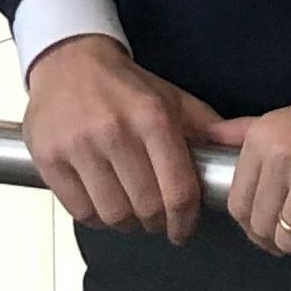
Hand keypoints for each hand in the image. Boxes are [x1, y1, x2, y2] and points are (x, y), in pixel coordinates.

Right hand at [23, 35, 223, 241]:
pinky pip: (79, 211)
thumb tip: (241, 153)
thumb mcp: (171, 98)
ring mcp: (78, 147)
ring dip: (126, 224)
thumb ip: (206, 127)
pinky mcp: (48, 158)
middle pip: (147, 208)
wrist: (68, 61)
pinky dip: (96, 218)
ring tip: (130, 213)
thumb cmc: (125, 86)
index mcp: (153, 118)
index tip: (183, 229)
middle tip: (156, 221)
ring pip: (113, 215)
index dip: (185, 221)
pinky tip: (103, 205)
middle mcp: (115, 132)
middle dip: (157, 224)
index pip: (178, 190)